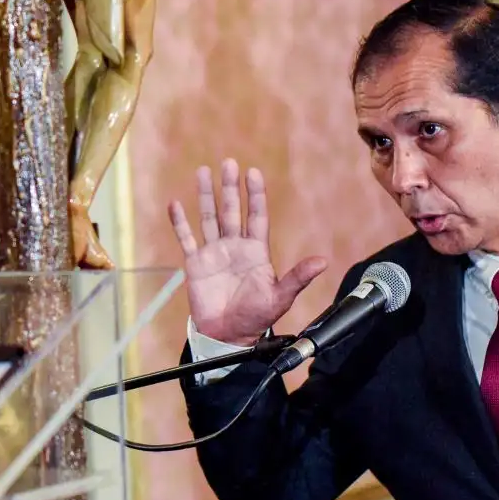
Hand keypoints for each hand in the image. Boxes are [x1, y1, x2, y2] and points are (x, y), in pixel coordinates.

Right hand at [166, 159, 326, 344]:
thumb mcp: (280, 297)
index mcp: (256, 251)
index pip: (256, 216)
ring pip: (209, 218)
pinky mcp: (195, 264)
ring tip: (203, 172)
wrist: (228, 337)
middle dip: (230, 188)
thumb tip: (323, 261)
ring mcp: (214, 253)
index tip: (253, 173)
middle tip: (229, 163)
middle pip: (231, 211)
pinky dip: (180, 222)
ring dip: (206, 196)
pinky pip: (186, 238)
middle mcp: (234, 247)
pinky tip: (175, 204)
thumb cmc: (256, 318)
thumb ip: (298, 277)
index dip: (255, 195)